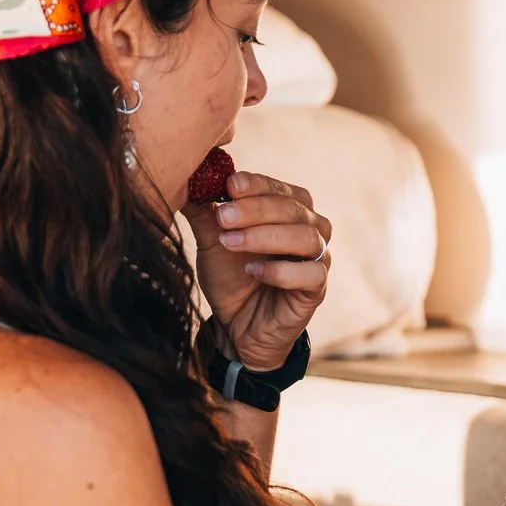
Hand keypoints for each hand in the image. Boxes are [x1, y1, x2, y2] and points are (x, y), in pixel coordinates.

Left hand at [185, 169, 331, 369]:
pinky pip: (311, 274)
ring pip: (305, 237)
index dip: (257, 184)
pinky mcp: (317, 289)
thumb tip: (186, 181)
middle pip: (293, 209)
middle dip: (256, 210)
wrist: (236, 325)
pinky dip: (281, 271)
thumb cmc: (231, 277)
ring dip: (266, 237)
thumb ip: (206, 214)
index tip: (229, 185)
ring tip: (231, 242)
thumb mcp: (213, 242)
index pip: (279, 188)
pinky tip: (253, 271)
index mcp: (290, 210)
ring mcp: (318, 259)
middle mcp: (311, 229)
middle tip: (224, 216)